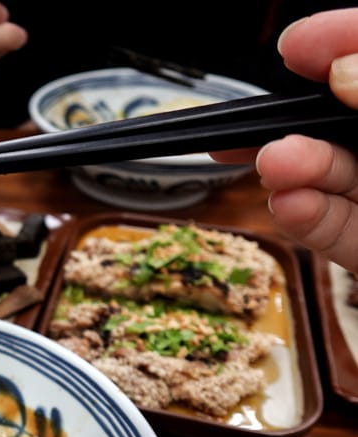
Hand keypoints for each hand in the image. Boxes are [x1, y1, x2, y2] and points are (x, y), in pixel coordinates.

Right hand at [214, 9, 357, 271]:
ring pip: (337, 177)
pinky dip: (308, 220)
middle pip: (342, 121)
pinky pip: (338, 231)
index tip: (295, 45)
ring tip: (275, 166)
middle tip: (258, 125)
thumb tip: (344, 68)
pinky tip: (291, 206)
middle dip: (296, 121)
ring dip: (297, 171)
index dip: (341, 39)